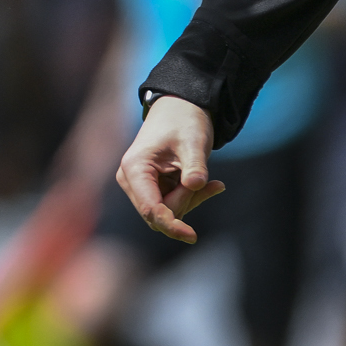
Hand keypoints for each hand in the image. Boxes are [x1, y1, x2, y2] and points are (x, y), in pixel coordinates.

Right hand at [115, 95, 223, 243]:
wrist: (180, 108)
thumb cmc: (184, 122)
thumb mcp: (194, 142)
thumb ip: (195, 166)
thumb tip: (196, 185)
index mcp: (134, 168)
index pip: (150, 209)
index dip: (170, 225)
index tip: (192, 236)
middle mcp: (131, 179)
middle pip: (159, 213)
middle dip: (187, 203)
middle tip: (210, 183)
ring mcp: (139, 185)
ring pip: (167, 212)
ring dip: (192, 200)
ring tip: (214, 182)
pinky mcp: (150, 187)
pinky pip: (173, 205)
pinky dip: (192, 197)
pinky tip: (212, 185)